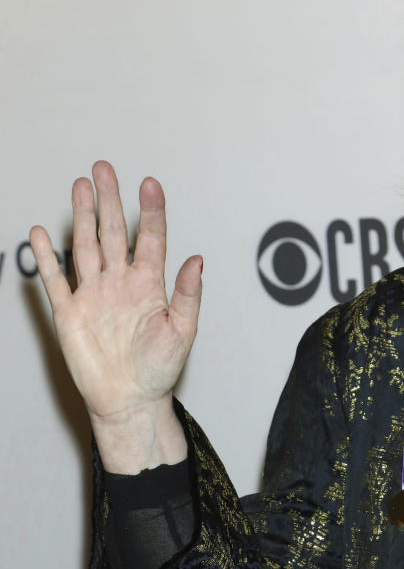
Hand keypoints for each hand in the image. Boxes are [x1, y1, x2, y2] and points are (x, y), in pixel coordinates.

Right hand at [29, 161, 200, 469]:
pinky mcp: (70, 312)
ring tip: (80, 186)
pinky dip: (46, 256)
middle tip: (104, 168)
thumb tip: (197, 260)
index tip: (150, 184)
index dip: (151, 211)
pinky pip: (55, 279)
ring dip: (83, 216)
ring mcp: (93, 294)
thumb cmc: (160, 371)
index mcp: (149, 285)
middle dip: (109, 200)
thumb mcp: (183, 332)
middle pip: (113, 232)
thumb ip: (187, 295)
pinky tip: (41, 232)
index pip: (152, 238)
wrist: (129, 401)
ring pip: (86, 246)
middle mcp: (120, 283)